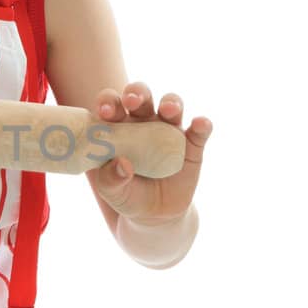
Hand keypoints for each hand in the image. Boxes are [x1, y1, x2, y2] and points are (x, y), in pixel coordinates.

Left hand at [86, 81, 211, 222]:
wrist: (154, 215)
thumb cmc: (126, 193)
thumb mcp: (111, 190)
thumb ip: (110, 178)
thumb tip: (121, 164)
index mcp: (119, 126)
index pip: (112, 105)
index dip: (108, 102)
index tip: (105, 111)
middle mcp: (144, 122)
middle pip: (142, 97)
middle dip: (137, 93)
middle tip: (132, 100)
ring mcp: (169, 131)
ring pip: (172, 106)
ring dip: (171, 102)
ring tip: (168, 109)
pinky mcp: (192, 145)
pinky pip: (199, 131)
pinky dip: (201, 125)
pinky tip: (200, 124)